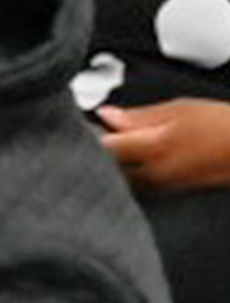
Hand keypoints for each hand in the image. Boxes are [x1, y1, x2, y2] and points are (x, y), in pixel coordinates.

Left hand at [101, 93, 229, 193]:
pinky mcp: (166, 193)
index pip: (103, 147)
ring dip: (112, 163)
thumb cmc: (223, 126)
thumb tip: (107, 116)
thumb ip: (139, 116)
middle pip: (106, 166)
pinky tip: (136, 158)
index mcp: (154, 148)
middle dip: (98, 151)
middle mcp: (152, 173)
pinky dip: (127, 172)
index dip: (90, 135)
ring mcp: (158, 187)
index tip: (87, 124)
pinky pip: (134, 184)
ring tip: (121, 144)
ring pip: (118, 177)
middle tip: (99, 133)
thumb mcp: (181, 109)